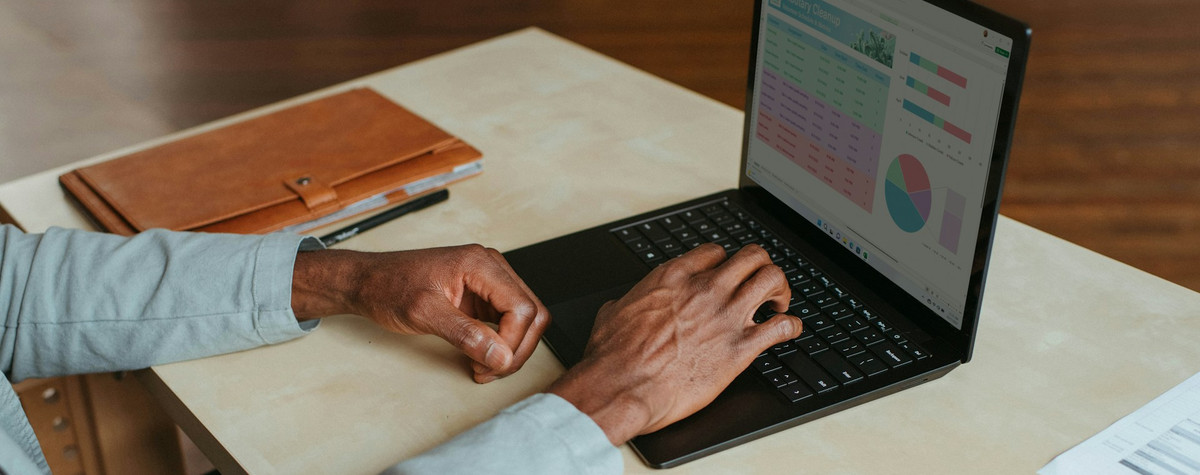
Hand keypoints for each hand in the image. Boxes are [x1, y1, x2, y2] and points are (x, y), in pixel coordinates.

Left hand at [291, 244, 550, 382]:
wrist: (368, 282)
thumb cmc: (389, 287)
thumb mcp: (424, 313)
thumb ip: (465, 335)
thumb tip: (499, 355)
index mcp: (480, 264)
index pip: (522, 307)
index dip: (512, 342)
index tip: (489, 363)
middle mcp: (491, 269)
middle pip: (532, 313)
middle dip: (516, 349)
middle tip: (490, 371)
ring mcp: (489, 282)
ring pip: (525, 320)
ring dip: (511, 349)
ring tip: (483, 367)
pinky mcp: (483, 296)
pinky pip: (508, 322)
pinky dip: (501, 344)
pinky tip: (480, 357)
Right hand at [548, 243, 802, 444]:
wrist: (622, 386)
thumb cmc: (613, 356)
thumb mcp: (613, 313)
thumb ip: (628, 302)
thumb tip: (622, 306)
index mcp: (674, 277)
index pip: (715, 252)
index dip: (725, 262)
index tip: (727, 275)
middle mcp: (705, 290)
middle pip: (752, 256)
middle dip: (761, 267)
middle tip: (760, 285)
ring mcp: (726, 317)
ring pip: (773, 279)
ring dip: (781, 290)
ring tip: (778, 304)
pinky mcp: (740, 349)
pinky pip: (782, 327)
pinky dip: (791, 326)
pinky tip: (789, 330)